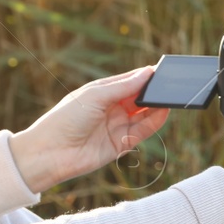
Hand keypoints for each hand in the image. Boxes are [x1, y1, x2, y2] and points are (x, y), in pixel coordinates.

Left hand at [10, 67, 169, 191]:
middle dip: (154, 91)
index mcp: (102, 92)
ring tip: (171, 97)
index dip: (145, 76)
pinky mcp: (123, 143)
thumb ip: (123, 86)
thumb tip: (146, 73)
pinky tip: (164, 111)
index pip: (129, 81)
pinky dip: (156, 121)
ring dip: (158, 105)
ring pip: (145, 113)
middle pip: (139, 97)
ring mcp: (118, 125)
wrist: (52, 153)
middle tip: (171, 84)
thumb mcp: (95, 96)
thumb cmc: (66, 119)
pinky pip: (144, 130)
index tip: (162, 70)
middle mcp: (112, 108)